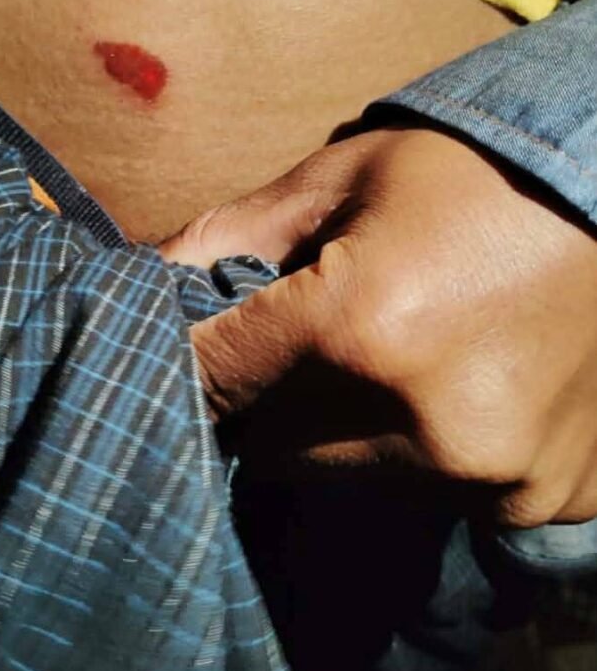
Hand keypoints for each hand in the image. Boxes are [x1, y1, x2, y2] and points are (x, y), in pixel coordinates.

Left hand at [161, 127, 596, 526]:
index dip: (184, 359)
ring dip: (333, 426)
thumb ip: (224, 237)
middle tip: (291, 338)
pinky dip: (407, 450)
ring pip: (343, 477)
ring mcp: (488, 475)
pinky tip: (437, 385)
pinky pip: (425, 495)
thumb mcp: (336, 179)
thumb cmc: (465, 170)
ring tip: (376, 354)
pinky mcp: (537, 500)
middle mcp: (423, 421)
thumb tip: (133, 285)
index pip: (213, 380)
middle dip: (258, 396)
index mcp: (363, 327)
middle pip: (271, 445)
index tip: (182, 343)